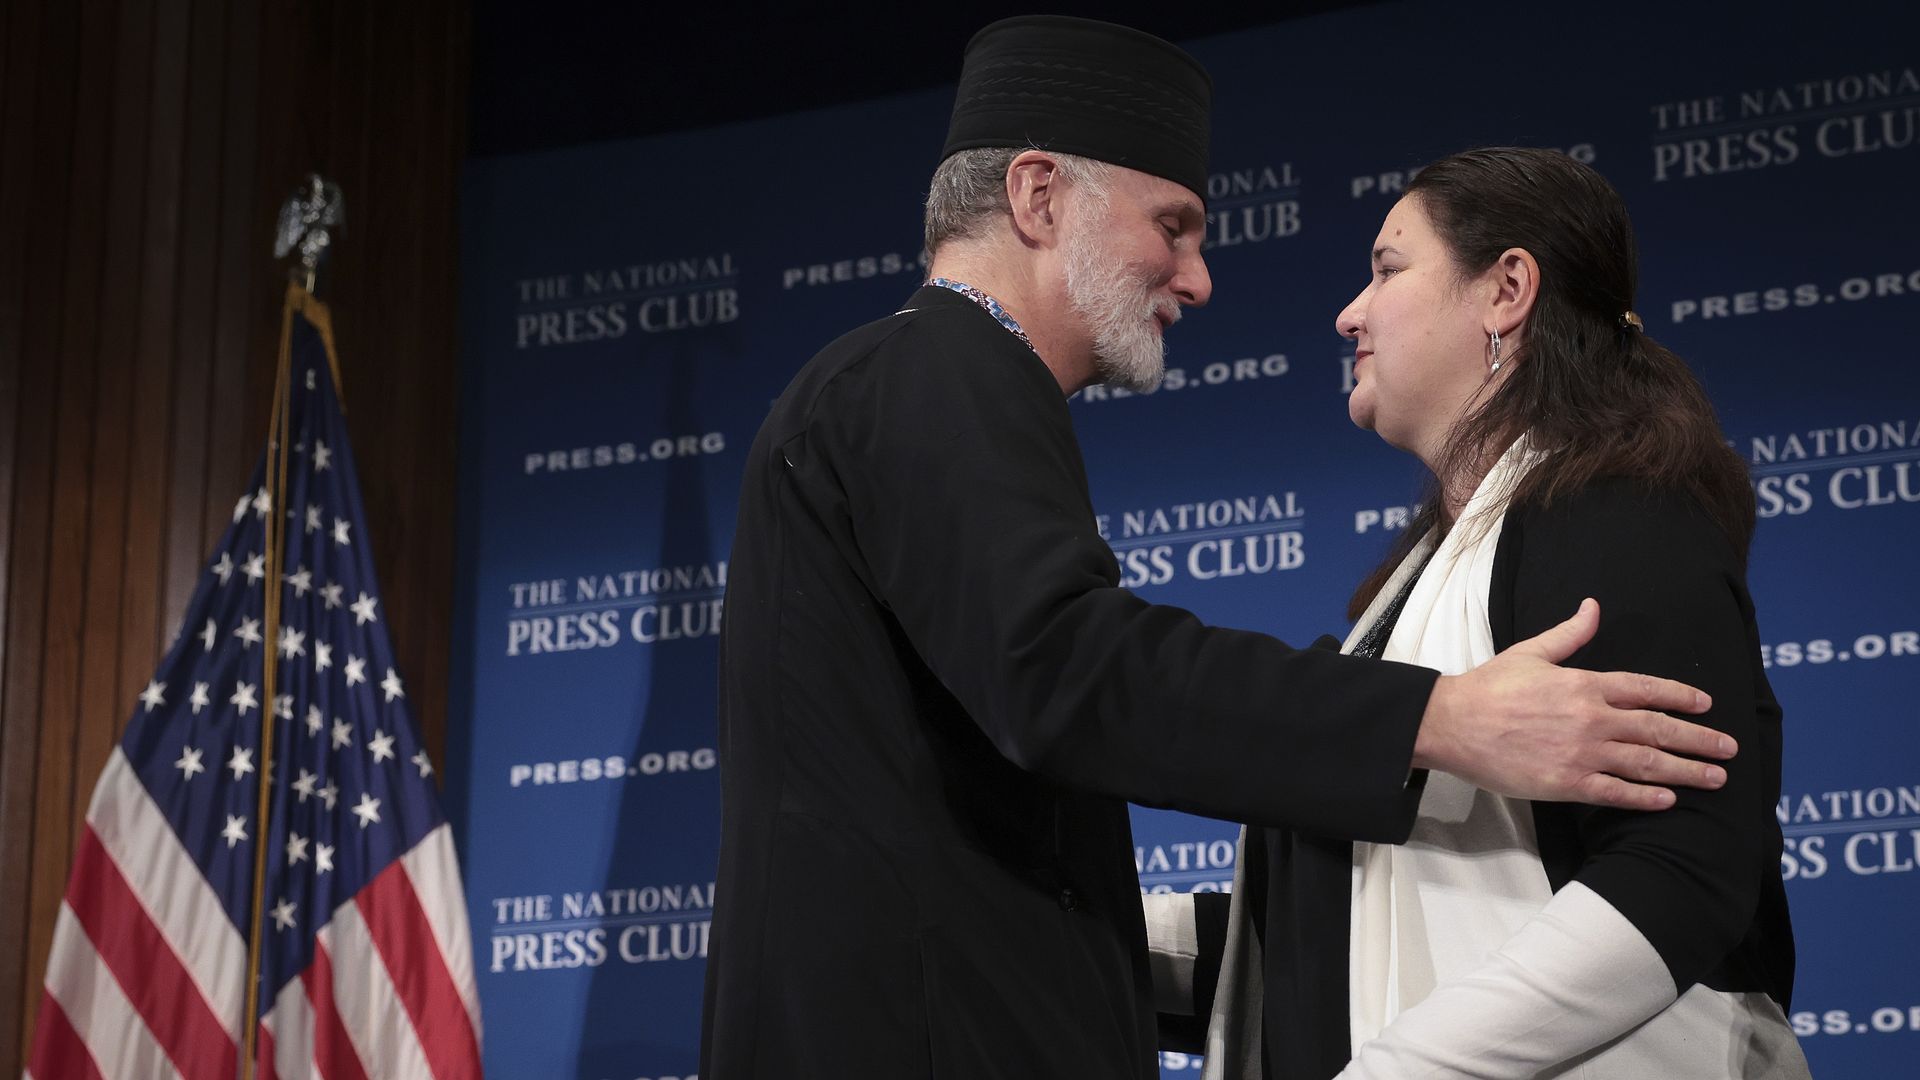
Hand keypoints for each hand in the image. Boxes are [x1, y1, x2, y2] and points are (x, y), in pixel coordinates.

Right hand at [1412, 598, 1734, 810]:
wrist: (1452, 723)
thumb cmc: (1489, 687)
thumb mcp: (1531, 652)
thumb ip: (1569, 634)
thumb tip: (1593, 607)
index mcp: (1585, 684)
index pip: (1646, 689)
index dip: (1680, 697)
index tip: (1706, 706)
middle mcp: (1591, 718)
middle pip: (1658, 729)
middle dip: (1699, 739)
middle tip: (1729, 748)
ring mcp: (1581, 753)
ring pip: (1646, 763)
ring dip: (1686, 771)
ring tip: (1715, 777)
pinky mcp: (1566, 783)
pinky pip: (1616, 793)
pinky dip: (1645, 797)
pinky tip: (1669, 800)